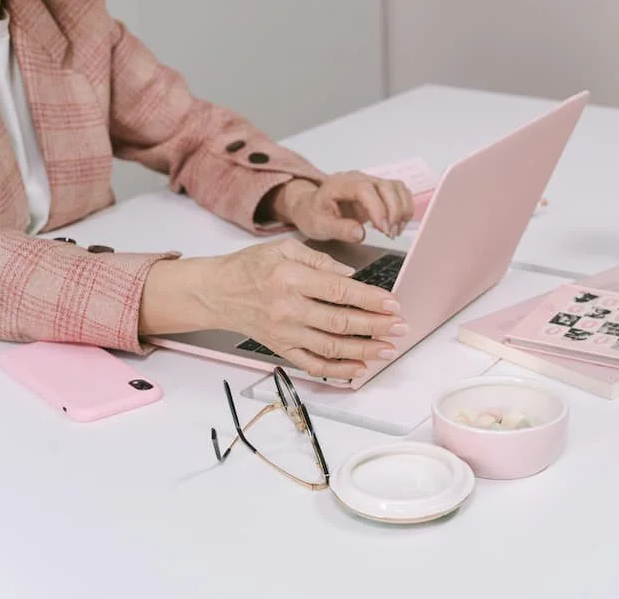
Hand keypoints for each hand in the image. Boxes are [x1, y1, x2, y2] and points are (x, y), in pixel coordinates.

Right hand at [140, 238, 408, 379]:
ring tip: (389, 349)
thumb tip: (351, 275)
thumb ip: (319, 258)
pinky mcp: (280, 348)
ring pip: (330, 347)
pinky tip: (359, 368)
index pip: (339, 291)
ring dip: (364, 350)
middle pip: (339, 322)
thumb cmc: (251, 267)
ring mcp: (284, 332)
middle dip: (375, 326)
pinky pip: (312, 364)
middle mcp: (288, 308)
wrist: (217, 292)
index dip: (369, 299)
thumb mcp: (283, 248)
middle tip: (400, 328)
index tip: (393, 304)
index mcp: (291, 278)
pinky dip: (338, 370)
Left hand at [273, 173, 413, 241]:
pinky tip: (397, 224)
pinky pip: (400, 192)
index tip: (383, 229)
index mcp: (340, 184)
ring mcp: (370, 182)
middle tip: (390, 234)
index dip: (378, 209)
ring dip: (402, 210)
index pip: (365, 189)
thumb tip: (360, 234)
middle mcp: (358, 178)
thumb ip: (339, 230)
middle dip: (394, 212)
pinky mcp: (379, 190)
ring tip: (394, 231)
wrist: (311, 207)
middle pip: (387, 186)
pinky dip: (404, 208)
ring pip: (397, 188)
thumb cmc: (314, 214)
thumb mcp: (319, 226)